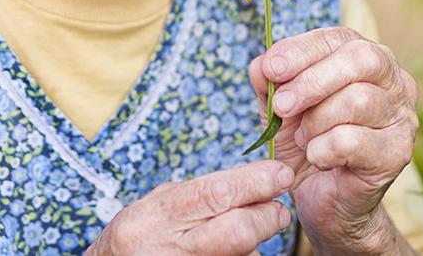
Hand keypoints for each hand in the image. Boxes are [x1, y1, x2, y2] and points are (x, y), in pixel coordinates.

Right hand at [85, 160, 293, 254]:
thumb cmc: (140, 233)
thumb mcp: (159, 204)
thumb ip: (200, 194)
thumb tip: (255, 184)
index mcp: (159, 214)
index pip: (217, 193)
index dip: (256, 182)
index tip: (281, 174)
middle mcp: (168, 247)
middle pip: (238, 231)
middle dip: (267, 217)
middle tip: (279, 211)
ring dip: (256, 246)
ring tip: (247, 237)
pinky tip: (234, 253)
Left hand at [249, 28, 418, 254]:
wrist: (323, 199)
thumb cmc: (306, 142)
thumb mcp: (279, 107)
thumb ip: (269, 81)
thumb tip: (262, 64)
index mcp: (365, 57)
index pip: (338, 38)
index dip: (302, 50)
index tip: (271, 69)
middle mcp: (393, 80)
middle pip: (360, 60)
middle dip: (312, 81)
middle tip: (281, 106)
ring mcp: (401, 115)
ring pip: (358, 100)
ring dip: (316, 121)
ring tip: (304, 138)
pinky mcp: (398, 152)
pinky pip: (354, 141)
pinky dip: (323, 150)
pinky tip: (317, 158)